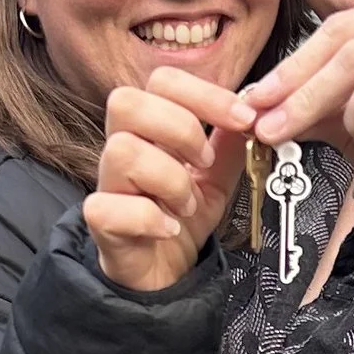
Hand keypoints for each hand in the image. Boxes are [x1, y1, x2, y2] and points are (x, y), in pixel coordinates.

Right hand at [86, 66, 258, 293]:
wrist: (163, 272)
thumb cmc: (180, 220)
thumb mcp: (218, 179)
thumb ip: (231, 146)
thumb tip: (253, 111)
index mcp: (151, 129)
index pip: (163, 81)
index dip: (205, 93)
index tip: (243, 119)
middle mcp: (123, 149)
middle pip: (127, 102)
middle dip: (180, 128)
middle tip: (203, 162)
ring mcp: (108, 184)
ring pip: (122, 151)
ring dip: (170, 179)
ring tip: (187, 204)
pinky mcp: (101, 222)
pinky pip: (108, 207)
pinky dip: (149, 219)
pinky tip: (168, 229)